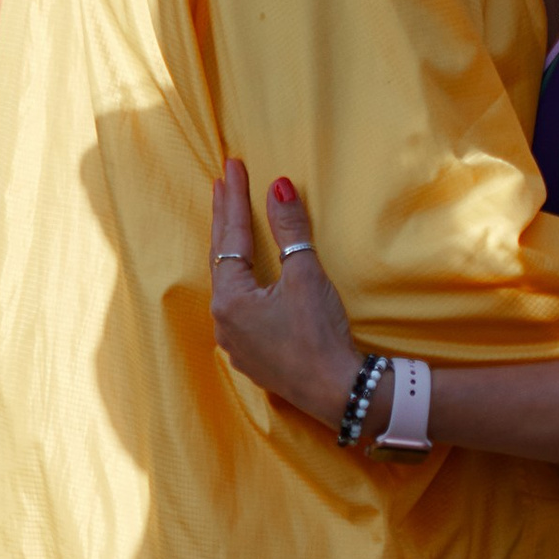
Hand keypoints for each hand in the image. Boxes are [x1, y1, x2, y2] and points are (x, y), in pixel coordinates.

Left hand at [210, 162, 363, 424]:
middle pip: (222, 257)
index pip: (231, 235)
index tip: (232, 167)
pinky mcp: (251, 356)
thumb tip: (278, 186)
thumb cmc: (319, 334)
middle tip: (223, 183)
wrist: (337, 391)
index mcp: (230, 298)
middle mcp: (223, 320)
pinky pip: (238, 309)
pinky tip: (244, 279)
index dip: (234, 198)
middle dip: (225, 218)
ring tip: (230, 223)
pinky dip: (241, 283)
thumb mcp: (306, 275)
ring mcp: (235, 341)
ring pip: (228, 284)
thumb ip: (289, 228)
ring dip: (230, 250)